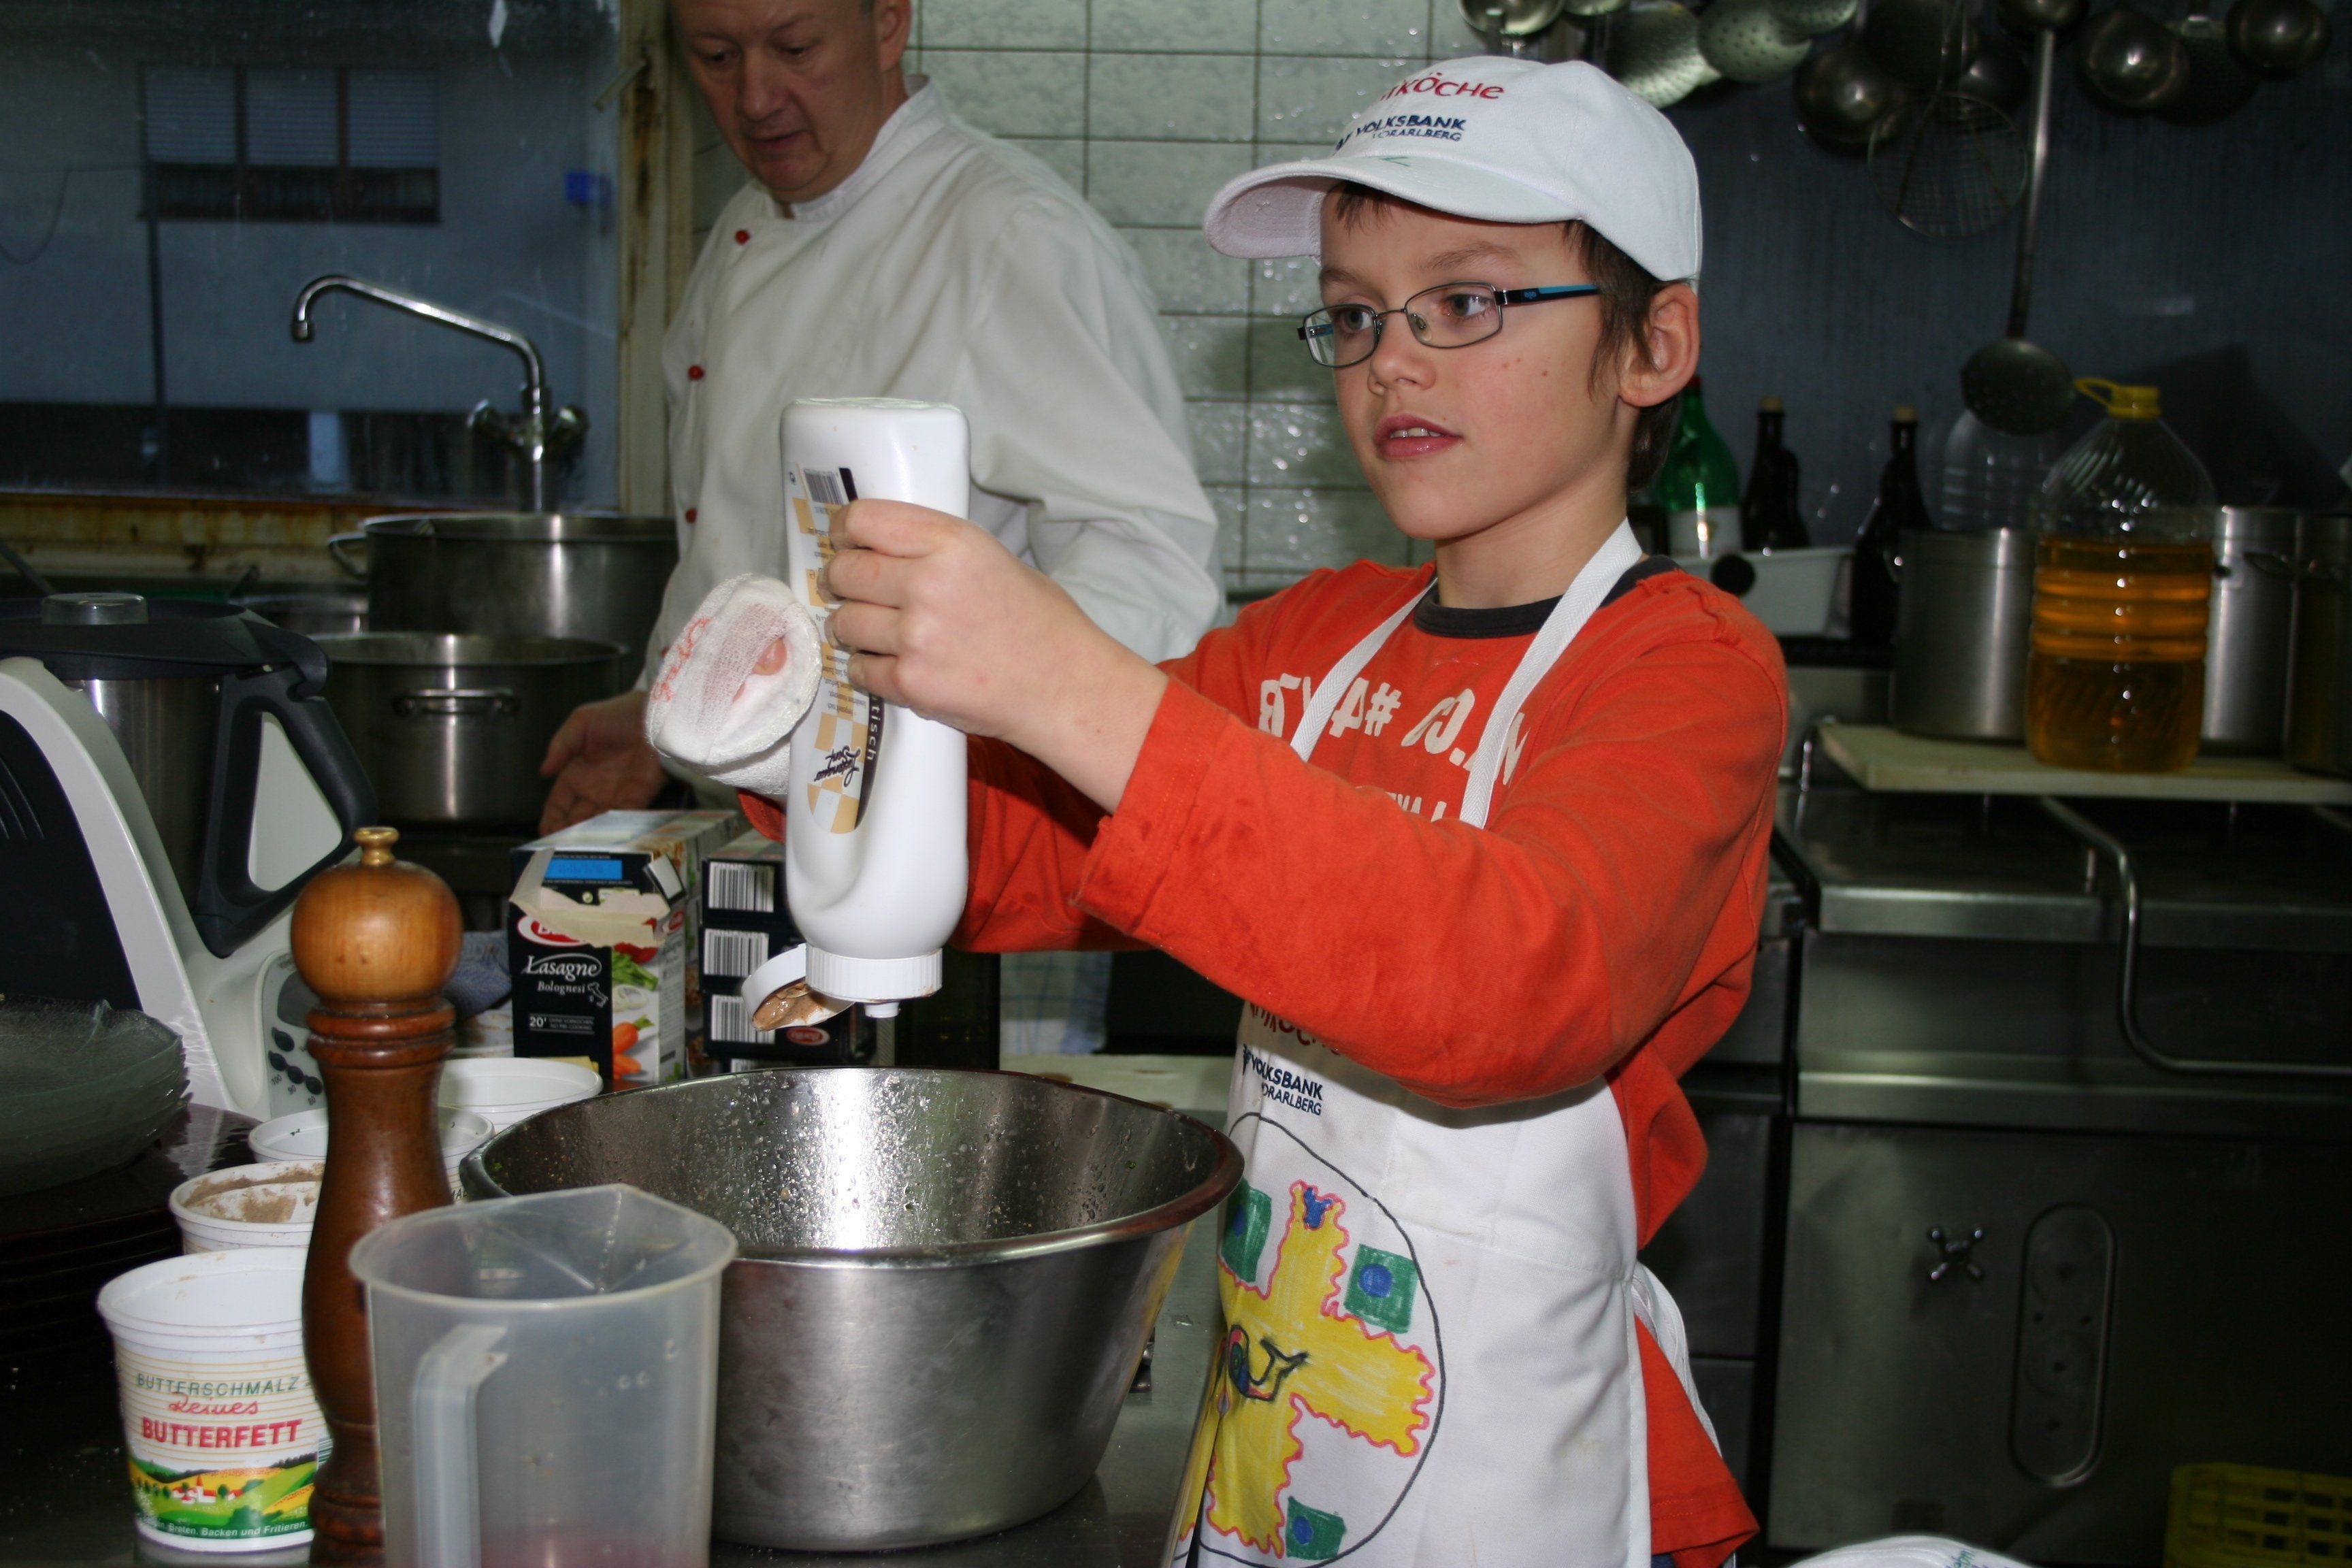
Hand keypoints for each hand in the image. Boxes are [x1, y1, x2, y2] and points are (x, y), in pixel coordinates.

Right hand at [537, 689, 666, 832]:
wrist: (654, 716)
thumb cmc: (618, 714)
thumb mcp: (580, 724)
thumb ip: (560, 747)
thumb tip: (543, 771)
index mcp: (577, 772)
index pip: (559, 802)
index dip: (551, 817)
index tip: (544, 831)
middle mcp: (594, 788)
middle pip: (575, 818)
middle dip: (566, 833)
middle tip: (558, 845)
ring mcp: (616, 795)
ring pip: (597, 823)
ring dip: (587, 835)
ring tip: (576, 846)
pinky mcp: (637, 797)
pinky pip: (622, 818)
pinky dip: (612, 830)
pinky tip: (601, 838)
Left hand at [822, 500, 1167, 811]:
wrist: (1066, 687)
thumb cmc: (1041, 624)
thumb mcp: (994, 558)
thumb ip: (936, 549)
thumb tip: (881, 550)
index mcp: (952, 543)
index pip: (864, 520)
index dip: (845, 530)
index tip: (845, 541)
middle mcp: (928, 583)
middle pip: (844, 571)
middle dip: (843, 582)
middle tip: (856, 591)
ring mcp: (916, 636)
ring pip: (844, 623)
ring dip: (853, 628)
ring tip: (878, 633)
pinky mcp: (911, 683)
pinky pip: (858, 669)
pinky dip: (869, 668)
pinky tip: (895, 664)